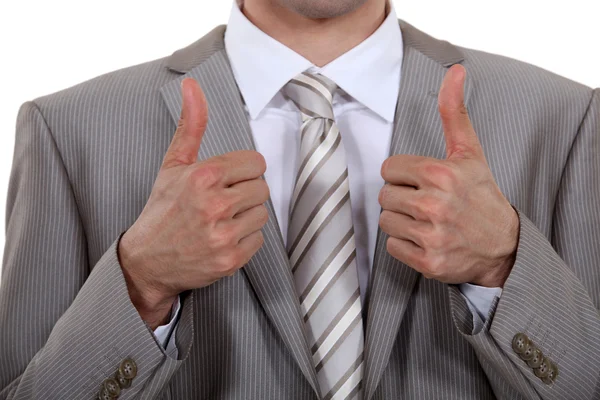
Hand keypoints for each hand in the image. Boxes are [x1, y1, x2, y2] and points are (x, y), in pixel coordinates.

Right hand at [118, 79, 268, 327]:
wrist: (146, 261)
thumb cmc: (162, 210)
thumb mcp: (173, 165)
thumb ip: (191, 125)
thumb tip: (192, 84)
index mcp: (203, 176)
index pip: (256, 163)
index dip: (242, 171)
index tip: (226, 180)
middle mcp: (214, 204)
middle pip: (262, 188)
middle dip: (244, 193)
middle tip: (222, 202)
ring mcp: (223, 234)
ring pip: (262, 214)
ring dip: (246, 217)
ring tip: (221, 221)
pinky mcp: (230, 259)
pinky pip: (258, 240)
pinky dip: (244, 240)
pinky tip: (222, 239)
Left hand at [378, 65, 518, 287]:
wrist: (503, 245)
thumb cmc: (481, 195)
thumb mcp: (469, 152)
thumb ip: (454, 113)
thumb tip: (455, 71)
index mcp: (441, 173)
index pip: (388, 168)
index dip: (403, 175)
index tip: (423, 182)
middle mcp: (435, 204)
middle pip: (384, 195)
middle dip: (401, 198)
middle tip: (426, 203)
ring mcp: (431, 235)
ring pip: (385, 221)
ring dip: (401, 221)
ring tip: (426, 221)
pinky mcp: (428, 261)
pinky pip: (392, 246)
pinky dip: (405, 244)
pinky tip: (426, 239)